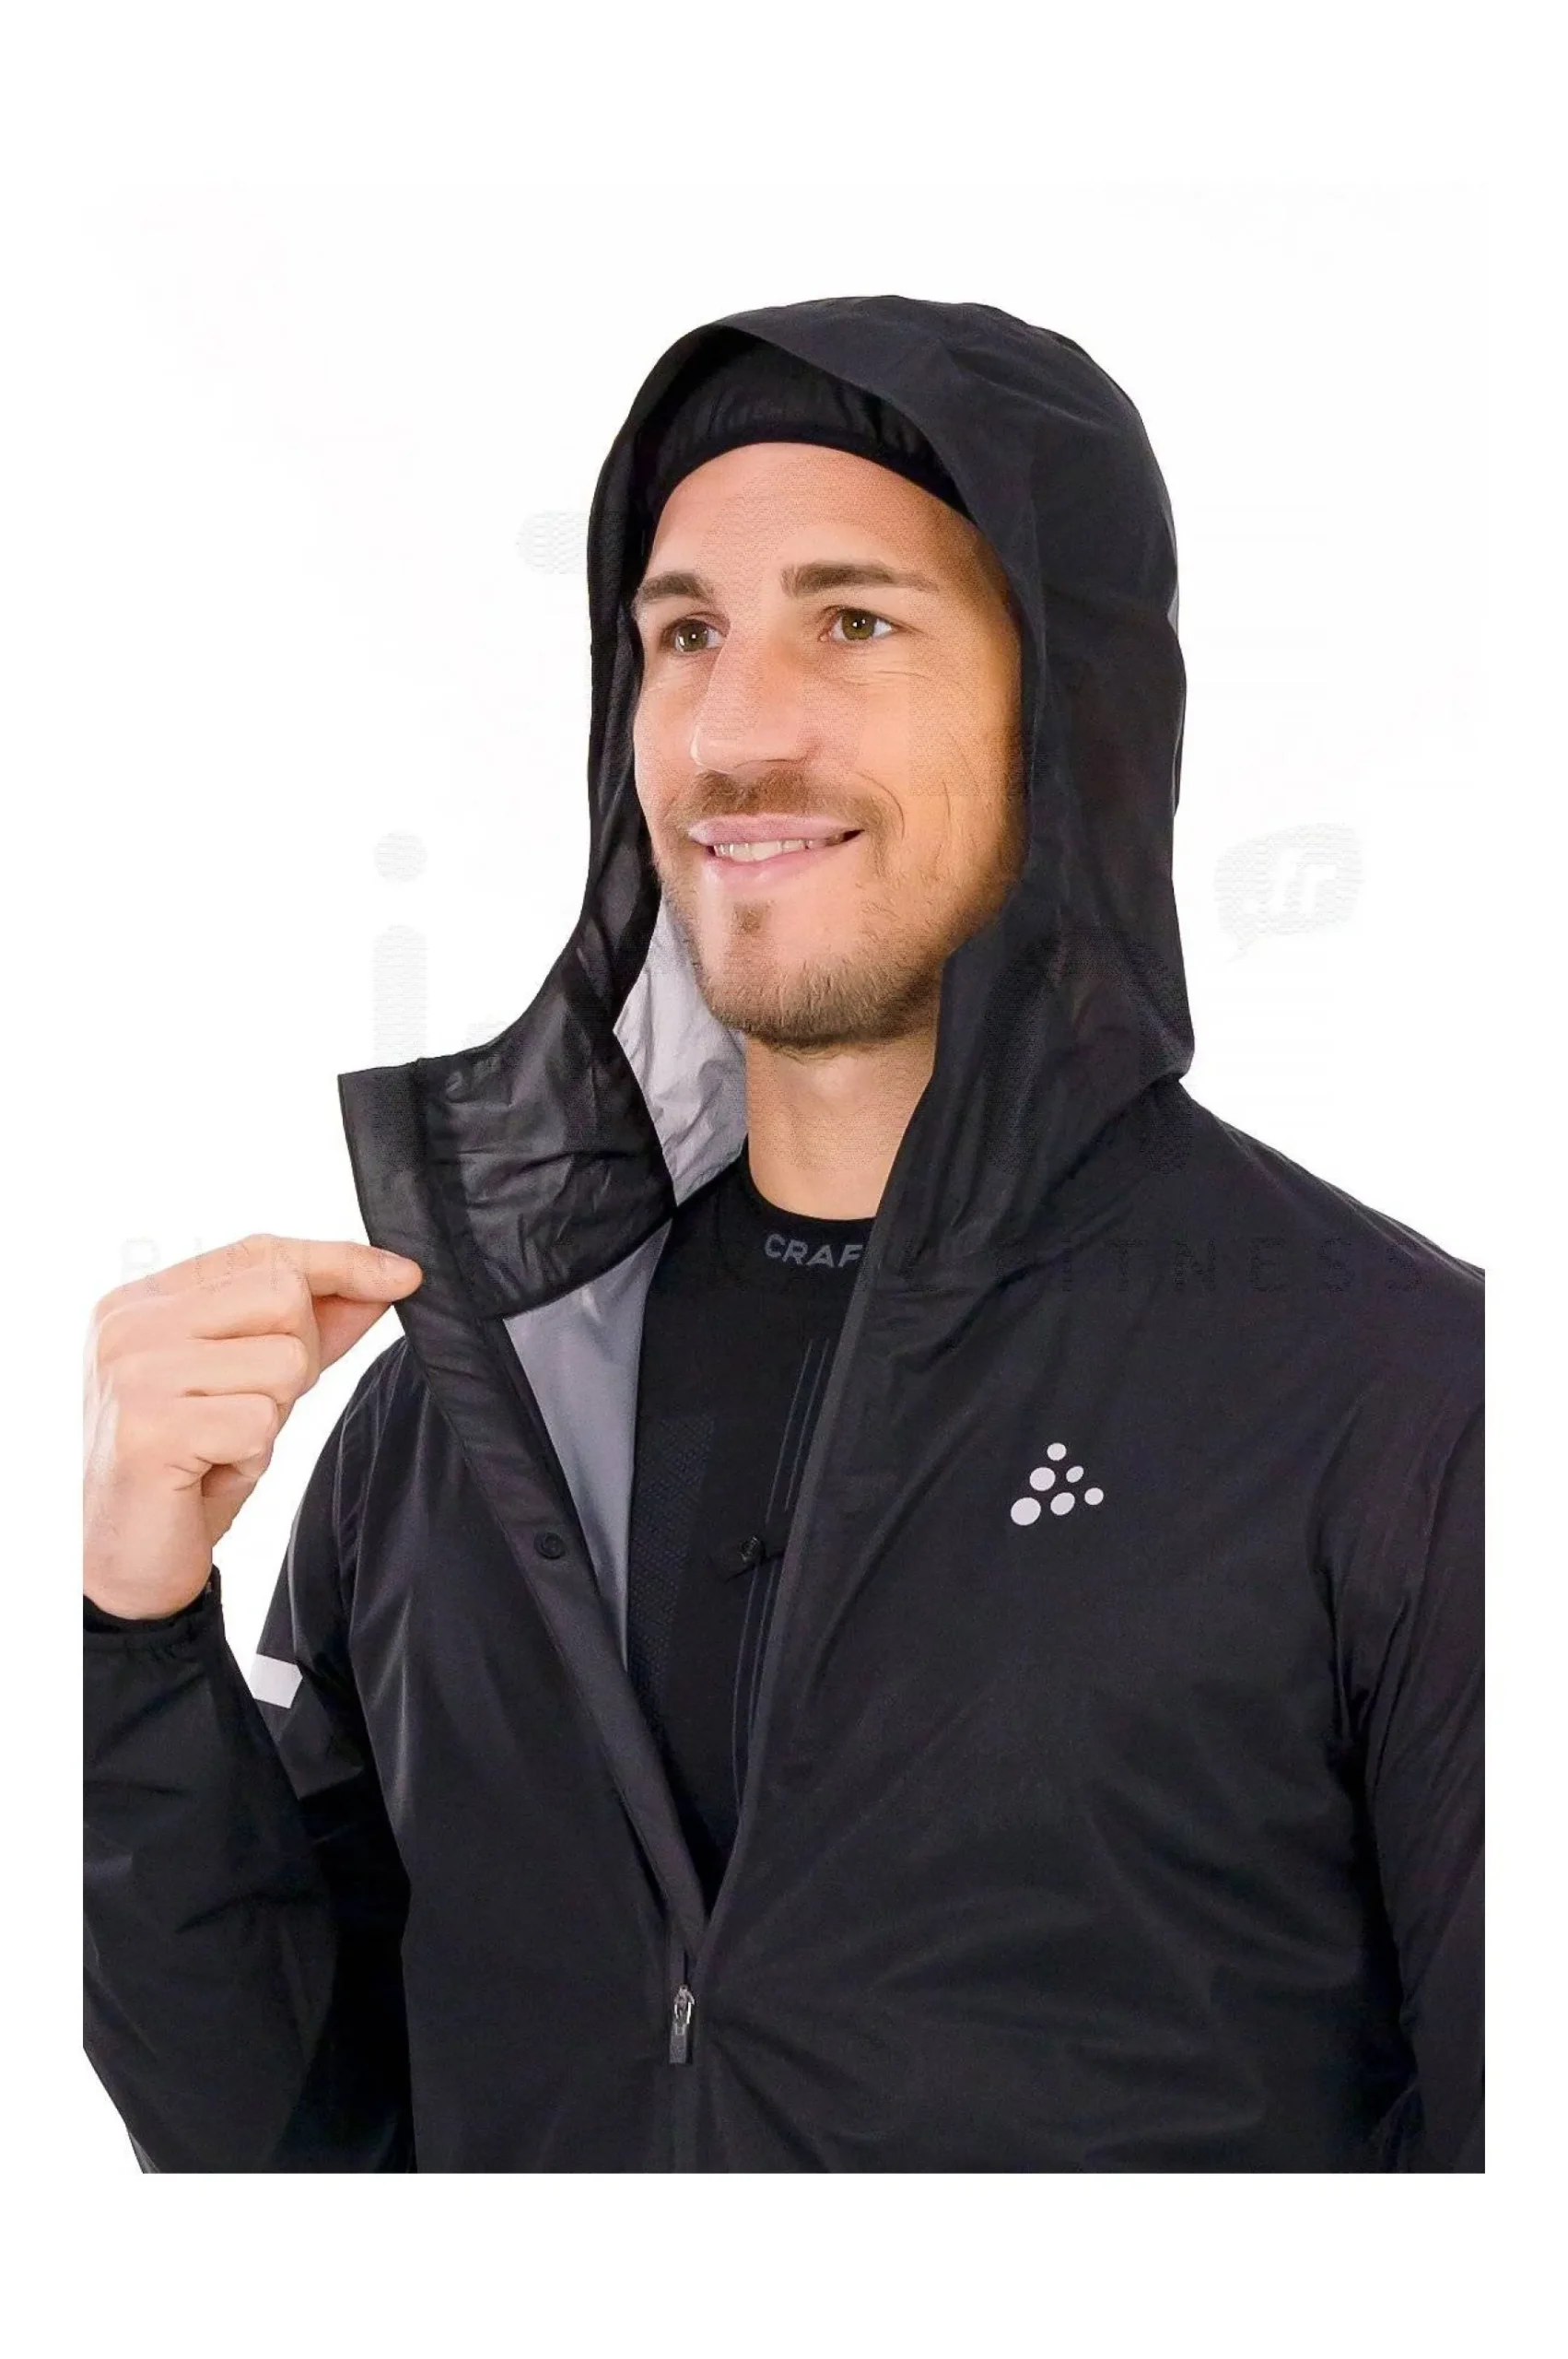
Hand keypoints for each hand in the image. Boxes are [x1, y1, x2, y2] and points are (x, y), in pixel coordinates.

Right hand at [83, 1234, 422, 1619]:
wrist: (122, 1563)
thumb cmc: (188, 1468)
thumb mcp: (253, 1383)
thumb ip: (313, 1328)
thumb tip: (388, 1279)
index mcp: (144, 1300)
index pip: (261, 1253)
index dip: (339, 1262)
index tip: (402, 1276)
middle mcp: (129, 1324)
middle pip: (283, 1295)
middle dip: (298, 1359)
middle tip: (248, 1410)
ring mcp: (134, 1372)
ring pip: (283, 1361)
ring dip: (272, 1416)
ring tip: (221, 1444)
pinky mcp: (149, 1428)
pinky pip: (259, 1423)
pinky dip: (250, 1458)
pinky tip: (208, 1474)